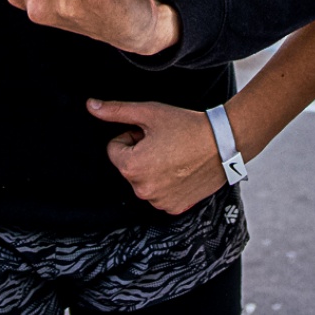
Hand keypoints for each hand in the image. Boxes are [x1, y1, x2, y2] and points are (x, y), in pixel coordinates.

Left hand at [92, 98, 223, 213]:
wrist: (224, 143)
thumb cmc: (186, 126)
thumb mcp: (149, 112)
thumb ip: (116, 111)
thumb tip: (90, 106)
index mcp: (131, 167)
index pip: (115, 148)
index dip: (132, 136)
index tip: (153, 133)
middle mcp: (142, 190)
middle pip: (129, 166)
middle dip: (142, 153)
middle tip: (166, 143)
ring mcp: (159, 202)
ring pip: (144, 180)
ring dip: (154, 169)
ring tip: (177, 156)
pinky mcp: (175, 208)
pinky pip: (160, 194)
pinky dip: (168, 184)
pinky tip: (183, 171)